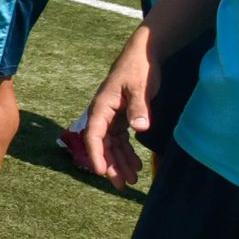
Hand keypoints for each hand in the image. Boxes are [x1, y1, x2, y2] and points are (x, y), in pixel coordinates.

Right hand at [83, 30, 157, 188]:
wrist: (143, 55)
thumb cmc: (139, 68)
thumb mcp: (139, 87)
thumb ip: (138, 107)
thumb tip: (139, 128)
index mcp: (102, 107)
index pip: (94, 135)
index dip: (96, 154)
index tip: (102, 172)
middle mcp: (103, 114)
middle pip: (103, 145)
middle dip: (111, 165)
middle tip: (122, 184)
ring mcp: (112, 116)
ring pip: (112, 145)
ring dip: (120, 162)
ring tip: (132, 180)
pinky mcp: (122, 116)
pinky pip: (121, 139)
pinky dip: (127, 152)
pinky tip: (136, 165)